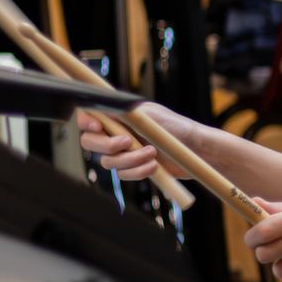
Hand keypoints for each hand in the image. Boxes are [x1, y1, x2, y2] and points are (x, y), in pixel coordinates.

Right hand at [76, 103, 193, 180]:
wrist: (196, 150)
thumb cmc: (175, 127)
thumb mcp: (148, 114)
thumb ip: (123, 112)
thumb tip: (101, 106)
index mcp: (117, 116)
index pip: (88, 117)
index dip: (85, 122)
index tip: (97, 126)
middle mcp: (116, 134)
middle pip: (89, 142)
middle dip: (106, 145)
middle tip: (127, 142)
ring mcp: (124, 153)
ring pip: (107, 161)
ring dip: (129, 159)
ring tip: (152, 152)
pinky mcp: (133, 169)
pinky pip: (123, 174)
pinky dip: (137, 172)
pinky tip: (153, 166)